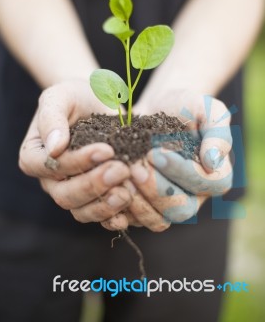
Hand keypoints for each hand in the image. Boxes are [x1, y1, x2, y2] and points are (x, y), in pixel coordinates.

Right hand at [19, 79, 131, 222]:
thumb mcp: (61, 96)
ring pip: (82, 211)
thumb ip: (52, 118)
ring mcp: (72, 191)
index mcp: (35, 156)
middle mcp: (50, 179)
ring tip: (128, 190)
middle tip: (121, 170)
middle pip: (66, 195)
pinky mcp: (94, 198)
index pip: (50, 167)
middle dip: (95, 185)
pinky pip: (100, 216)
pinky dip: (115, 215)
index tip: (106, 149)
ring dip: (106, 205)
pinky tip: (130, 208)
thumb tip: (54, 147)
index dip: (77, 162)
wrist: (98, 102)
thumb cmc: (76, 97)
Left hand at [121, 89, 232, 227]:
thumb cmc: (186, 106)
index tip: (155, 153)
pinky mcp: (145, 205)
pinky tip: (108, 187)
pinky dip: (121, 207)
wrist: (158, 107)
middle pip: (179, 210)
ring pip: (156, 220)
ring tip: (121, 177)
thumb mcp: (208, 110)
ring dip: (136, 202)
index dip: (178, 171)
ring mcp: (169, 204)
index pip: (202, 184)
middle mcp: (195, 197)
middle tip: (134, 168)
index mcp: (216, 178)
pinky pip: (134, 219)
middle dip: (155, 190)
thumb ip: (218, 133)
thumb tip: (214, 162)